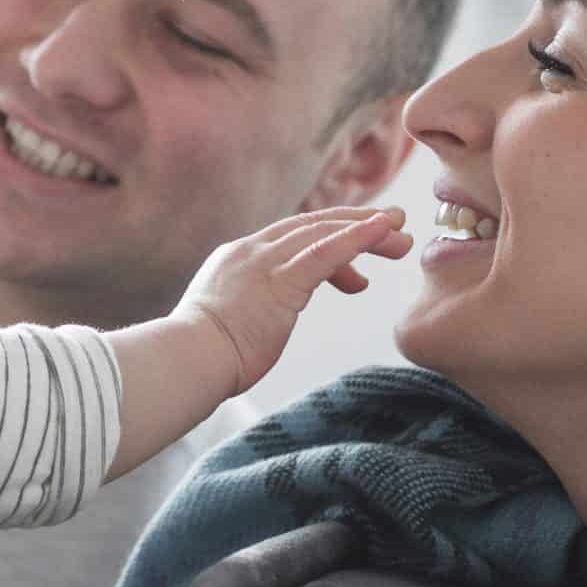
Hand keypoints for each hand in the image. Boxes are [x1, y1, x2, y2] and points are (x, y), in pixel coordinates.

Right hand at [175, 205, 412, 390]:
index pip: (290, 238)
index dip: (329, 238)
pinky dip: (359, 237)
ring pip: (324, 233)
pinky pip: (328, 251)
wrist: (185, 361)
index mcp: (236, 259)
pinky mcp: (281, 281)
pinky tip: (384, 231)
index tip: (356, 260)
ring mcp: (265, 262)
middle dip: (355, 225)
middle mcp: (251, 251)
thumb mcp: (223, 323)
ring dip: (367, 230)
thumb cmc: (199, 357)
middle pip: (312, 226)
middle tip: (394, 229)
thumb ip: (244, 312)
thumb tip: (255, 325)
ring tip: (401, 237)